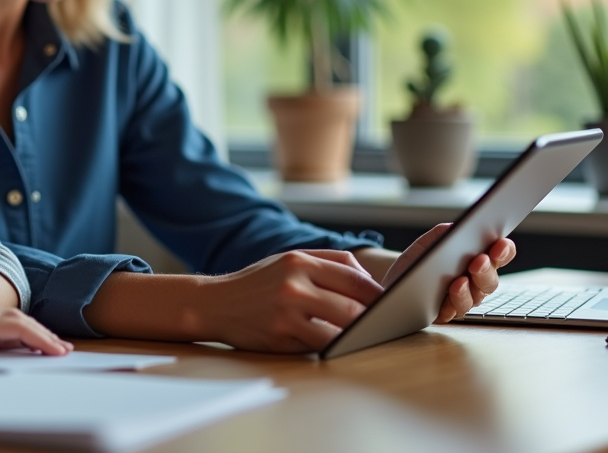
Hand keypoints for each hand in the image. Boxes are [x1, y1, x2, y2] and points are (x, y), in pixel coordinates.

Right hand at [0, 300, 73, 354]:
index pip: (15, 328)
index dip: (31, 336)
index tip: (43, 346)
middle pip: (27, 326)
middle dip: (45, 337)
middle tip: (62, 348)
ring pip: (31, 328)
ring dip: (48, 339)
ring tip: (63, 351)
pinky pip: (28, 333)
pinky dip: (44, 341)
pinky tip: (55, 350)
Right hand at [197, 250, 384, 352]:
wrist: (214, 302)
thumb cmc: (258, 283)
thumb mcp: (288, 260)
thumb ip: (328, 263)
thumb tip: (371, 283)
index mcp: (299, 262)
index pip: (354, 277)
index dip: (378, 294)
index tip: (393, 303)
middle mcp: (293, 285)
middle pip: (353, 306)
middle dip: (375, 318)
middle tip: (389, 324)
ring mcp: (286, 314)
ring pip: (340, 330)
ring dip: (359, 336)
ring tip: (370, 337)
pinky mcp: (280, 338)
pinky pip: (320, 346)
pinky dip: (334, 346)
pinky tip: (341, 345)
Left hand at [382, 224, 516, 322]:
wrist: (393, 283)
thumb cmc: (416, 263)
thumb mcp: (426, 244)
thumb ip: (442, 234)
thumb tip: (455, 227)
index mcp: (475, 261)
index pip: (498, 256)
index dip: (504, 250)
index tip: (502, 243)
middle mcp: (474, 283)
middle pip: (490, 280)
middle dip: (487, 269)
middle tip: (480, 260)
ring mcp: (462, 299)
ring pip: (475, 298)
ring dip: (470, 288)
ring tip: (461, 279)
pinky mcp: (445, 313)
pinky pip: (454, 311)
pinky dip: (453, 301)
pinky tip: (449, 292)